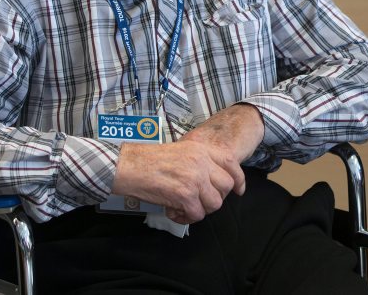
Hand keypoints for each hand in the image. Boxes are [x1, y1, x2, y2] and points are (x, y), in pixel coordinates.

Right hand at [111, 104, 264, 222]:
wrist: (128, 166)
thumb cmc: (148, 160)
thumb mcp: (181, 151)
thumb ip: (199, 162)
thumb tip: (212, 182)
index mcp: (202, 149)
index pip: (231, 163)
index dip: (239, 179)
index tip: (238, 191)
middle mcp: (202, 162)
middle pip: (226, 186)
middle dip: (215, 197)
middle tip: (198, 201)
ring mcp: (195, 178)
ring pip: (214, 204)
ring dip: (200, 209)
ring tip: (183, 207)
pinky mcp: (185, 195)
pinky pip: (197, 215)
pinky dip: (186, 218)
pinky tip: (173, 212)